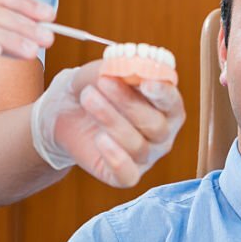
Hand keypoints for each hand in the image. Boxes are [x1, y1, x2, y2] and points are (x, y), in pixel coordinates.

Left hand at [31, 62, 184, 186]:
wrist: (67, 111)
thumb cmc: (95, 86)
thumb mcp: (104, 69)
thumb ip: (120, 67)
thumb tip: (131, 66)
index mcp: (165, 104)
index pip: (172, 101)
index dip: (162, 93)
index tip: (146, 83)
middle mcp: (162, 132)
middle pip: (155, 124)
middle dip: (128, 102)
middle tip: (104, 82)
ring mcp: (146, 155)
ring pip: (137, 145)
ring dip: (110, 119)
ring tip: (87, 97)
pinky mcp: (125, 175)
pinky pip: (127, 174)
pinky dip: (115, 158)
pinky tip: (99, 139)